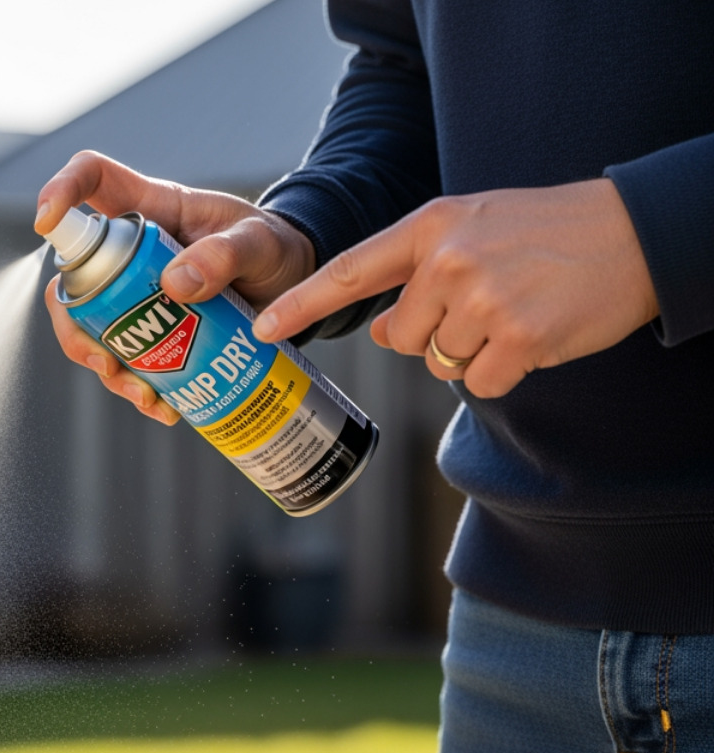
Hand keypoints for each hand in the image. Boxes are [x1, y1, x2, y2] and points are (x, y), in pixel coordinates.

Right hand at [36, 151, 315, 424]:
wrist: (290, 288)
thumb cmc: (273, 247)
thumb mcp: (259, 244)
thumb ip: (225, 254)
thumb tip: (175, 283)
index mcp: (151, 208)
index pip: (92, 179)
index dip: (59, 191)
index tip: (44, 222)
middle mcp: (131, 252)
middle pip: (72, 279)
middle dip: (74, 327)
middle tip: (104, 360)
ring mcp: (134, 293)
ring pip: (91, 329)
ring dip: (106, 368)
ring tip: (145, 395)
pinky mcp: (149, 330)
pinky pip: (125, 360)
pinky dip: (136, 388)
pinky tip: (163, 407)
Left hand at [252, 179, 658, 398]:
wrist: (633, 232)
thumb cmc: (547, 231)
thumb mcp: (473, 228)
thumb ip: (419, 271)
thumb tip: (384, 329)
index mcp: (430, 226)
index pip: (349, 271)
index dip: (302, 304)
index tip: (262, 329)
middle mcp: (448, 261)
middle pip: (403, 336)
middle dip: (435, 334)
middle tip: (487, 302)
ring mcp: (482, 299)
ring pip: (440, 363)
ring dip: (474, 352)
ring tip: (517, 309)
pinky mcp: (517, 338)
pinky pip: (481, 383)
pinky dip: (505, 372)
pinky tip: (533, 335)